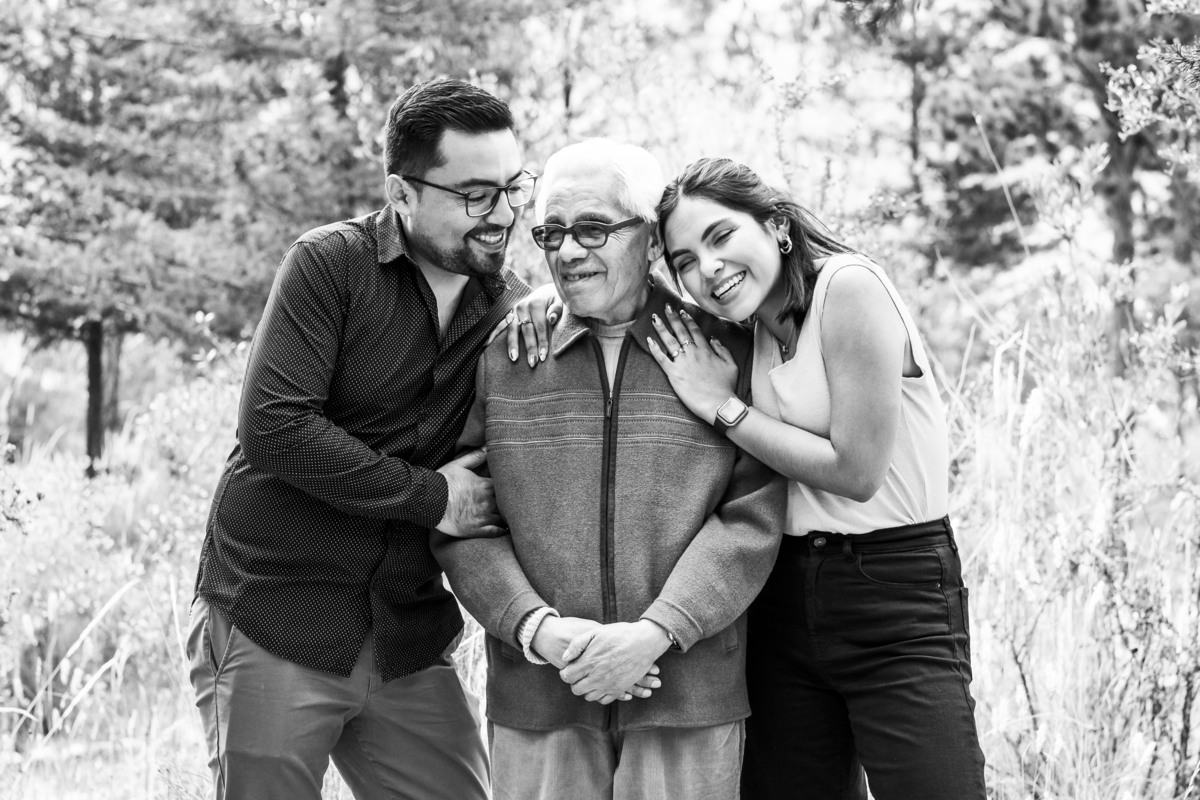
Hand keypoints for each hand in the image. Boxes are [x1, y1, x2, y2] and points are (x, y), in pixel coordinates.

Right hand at [434, 448, 503, 537]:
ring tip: (512, 517)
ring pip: (504, 518)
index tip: (511, 489)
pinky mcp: (476, 530)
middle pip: (508, 503)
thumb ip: (475, 456)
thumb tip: (487, 446)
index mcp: (485, 485)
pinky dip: (502, 531)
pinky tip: (506, 530)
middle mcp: (487, 501)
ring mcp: (483, 517)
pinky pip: (496, 532)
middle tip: (515, 504)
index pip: (506, 486)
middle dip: (511, 503)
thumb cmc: (442, 481)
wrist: (427, 500)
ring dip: (508, 517)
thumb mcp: (458, 464)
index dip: (509, 488)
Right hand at [486, 284, 562, 367]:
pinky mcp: (509, 314)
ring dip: (512, 344)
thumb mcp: (560, 301)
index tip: (543, 357)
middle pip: (526, 330)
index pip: (539, 327)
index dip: (542, 342)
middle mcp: (522, 306)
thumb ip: (557, 309)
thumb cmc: (555, 300)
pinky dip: (494, 335)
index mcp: (536, 303)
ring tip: (514, 358)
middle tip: (532, 363)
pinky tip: (487, 346)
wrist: (545, 292)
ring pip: (512, 329)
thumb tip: (551, 319)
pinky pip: (501, 326)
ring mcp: (514, 311)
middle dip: (529, 348)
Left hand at [532, 617, 660, 700]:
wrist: (644, 642)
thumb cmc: (620, 634)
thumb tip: (565, 658)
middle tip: (580, 673)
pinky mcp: (619, 689)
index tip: (570, 667)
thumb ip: (577, 644)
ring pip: (589, 697)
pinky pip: (604, 700)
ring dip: (587, 689)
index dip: (566, 672)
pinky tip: (601, 683)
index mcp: (589, 662)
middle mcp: (597, 677)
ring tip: (591, 677)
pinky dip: (600, 694)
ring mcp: (609, 685)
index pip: (567, 676)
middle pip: (576, 689)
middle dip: (575, 682)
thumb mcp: (595, 632)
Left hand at [647, 305, 737, 423]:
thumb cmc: (726, 386)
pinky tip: (649, 340)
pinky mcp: (674, 374)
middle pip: (681, 332)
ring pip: (670, 341)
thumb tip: (713, 338)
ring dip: (662, 328)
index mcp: (706, 350)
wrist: (720, 404)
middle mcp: (693, 353)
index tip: (682, 311)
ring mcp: (683, 363)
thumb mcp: (731, 365)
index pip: (695, 331)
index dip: (687, 320)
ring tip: (654, 318)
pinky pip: (662, 359)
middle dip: (673, 318)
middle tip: (666, 307)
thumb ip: (722, 350)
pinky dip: (655, 349)